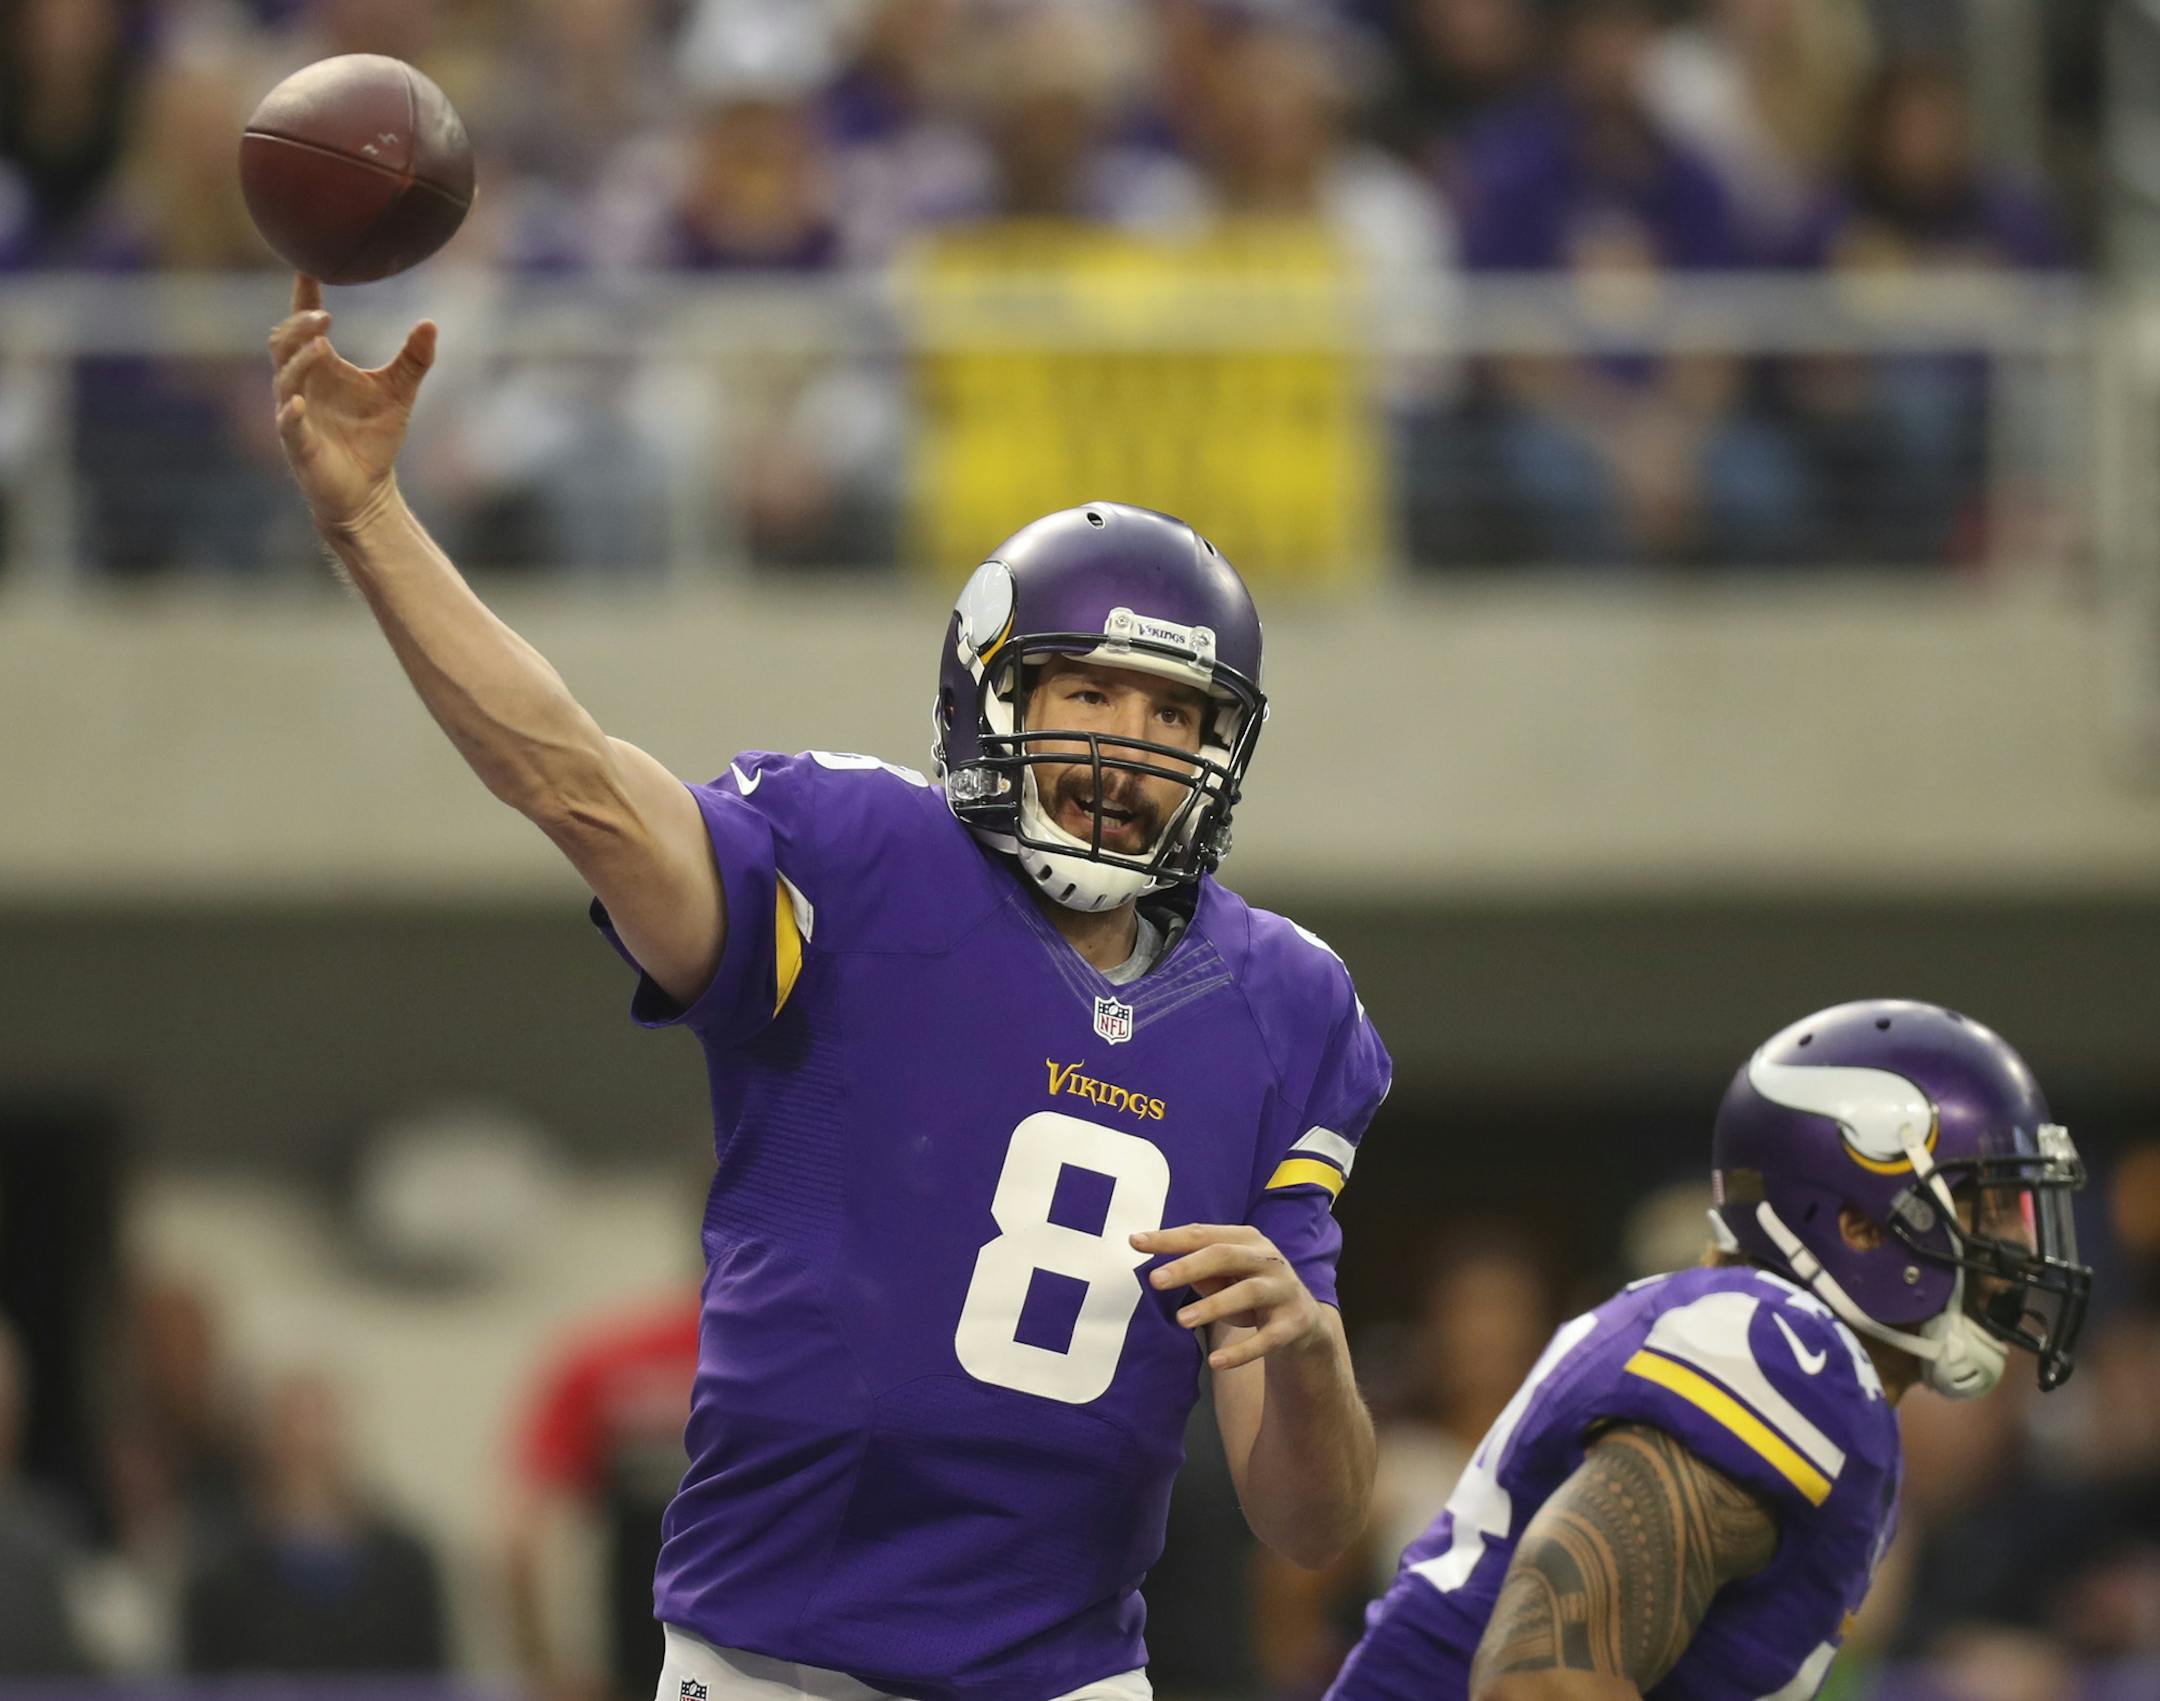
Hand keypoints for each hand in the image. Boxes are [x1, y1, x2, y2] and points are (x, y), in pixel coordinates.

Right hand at [268, 273, 436, 536]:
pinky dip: (292, 411)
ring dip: (299, 359)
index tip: (309, 266)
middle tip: (321, 314)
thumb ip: (414, 359)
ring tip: (320, 342)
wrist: (368, 492)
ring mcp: (295, 414)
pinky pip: (288, 424)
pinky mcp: (299, 445)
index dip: (303, 297)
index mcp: (320, 367)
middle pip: (284, 344)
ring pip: (285, 378)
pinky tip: (300, 402)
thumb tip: (430, 323)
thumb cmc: (375, 438)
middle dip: (298, 326)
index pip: (304, 325)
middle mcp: (301, 385)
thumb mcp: (400, 392)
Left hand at [1133, 1222, 1325, 1371]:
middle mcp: (1267, 1258)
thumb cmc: (1250, 1290)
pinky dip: (1242, 1351)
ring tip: (1181, 1320)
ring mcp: (1283, 1289)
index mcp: (1246, 1239)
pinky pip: (1267, 1338)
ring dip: (1213, 1306)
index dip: (1169, 1238)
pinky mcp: (1294, 1323)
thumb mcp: (1225, 1277)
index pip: (1202, 1234)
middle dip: (1189, 1266)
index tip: (1135, 1242)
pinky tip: (1215, 1362)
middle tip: (1155, 1280)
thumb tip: (1158, 1266)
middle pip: (1225, 1255)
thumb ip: (1197, 1270)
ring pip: (1248, 1292)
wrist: (1304, 1321)